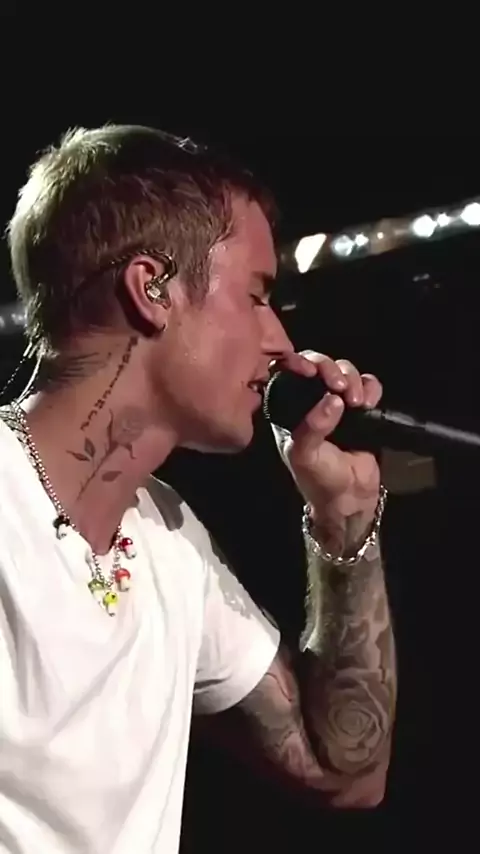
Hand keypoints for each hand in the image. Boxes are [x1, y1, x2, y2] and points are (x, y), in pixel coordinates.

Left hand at [272, 351, 382, 543]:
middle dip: (332, 369)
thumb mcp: (305, 456)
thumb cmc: (319, 479)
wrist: (351, 499)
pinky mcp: (362, 409)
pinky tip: (370, 403)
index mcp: (289, 409)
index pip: (289, 372)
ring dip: (353, 379)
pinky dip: (371, 387)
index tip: (313, 372)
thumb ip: (312, 428)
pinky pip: (368, 385)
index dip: (300, 363)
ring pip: (345, 371)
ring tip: (358, 402)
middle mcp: (311, 401)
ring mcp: (337, 403)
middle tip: (340, 387)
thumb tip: (332, 400)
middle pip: (320, 365)